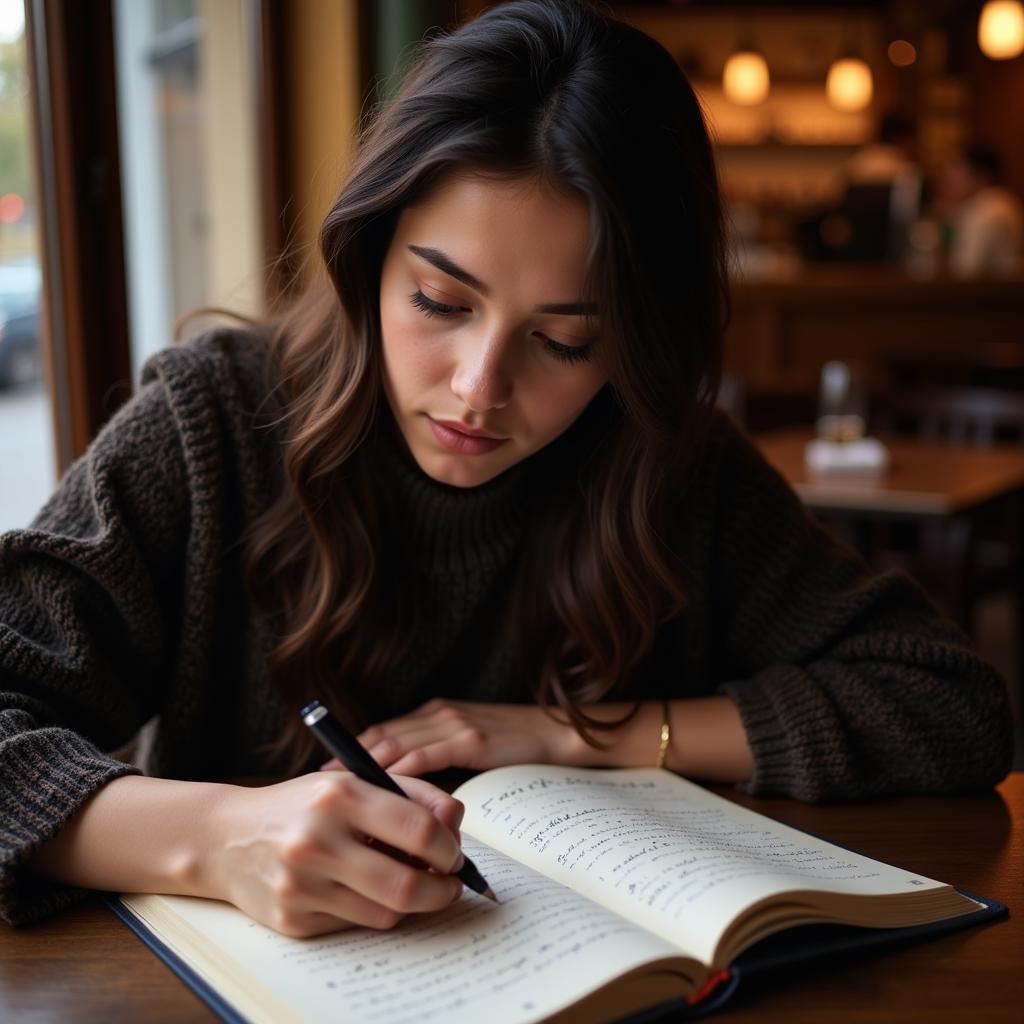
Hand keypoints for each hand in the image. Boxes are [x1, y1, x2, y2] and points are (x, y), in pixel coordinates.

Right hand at [203, 772, 465, 937]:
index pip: (417, 829)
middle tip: (450, 885)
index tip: (455, 854)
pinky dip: (372, 910)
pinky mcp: (292, 919)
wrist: (226, 837)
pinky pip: (356, 924)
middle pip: (405, 884)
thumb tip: (456, 823)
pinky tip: (367, 891)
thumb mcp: (352, 782)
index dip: (448, 848)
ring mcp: (301, 884)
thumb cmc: (303, 805)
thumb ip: (410, 794)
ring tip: (413, 885)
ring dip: (412, 904)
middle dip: (442, 890)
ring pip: (385, 912)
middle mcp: (317, 839)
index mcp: (338, 794)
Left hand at [320, 699, 578, 775]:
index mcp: (433, 713)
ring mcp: (453, 724)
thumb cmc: (513, 745)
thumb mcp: (468, 745)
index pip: (382, 731)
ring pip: (398, 744)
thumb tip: (403, 792)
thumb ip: (437, 756)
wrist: (558, 731)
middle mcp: (437, 713)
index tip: (323, 773)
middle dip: (347, 760)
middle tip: (319, 785)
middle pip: (381, 736)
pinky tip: (384, 787)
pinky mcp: (471, 740)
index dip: (350, 751)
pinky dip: (401, 771)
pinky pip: (427, 755)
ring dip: (367, 768)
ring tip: (342, 790)